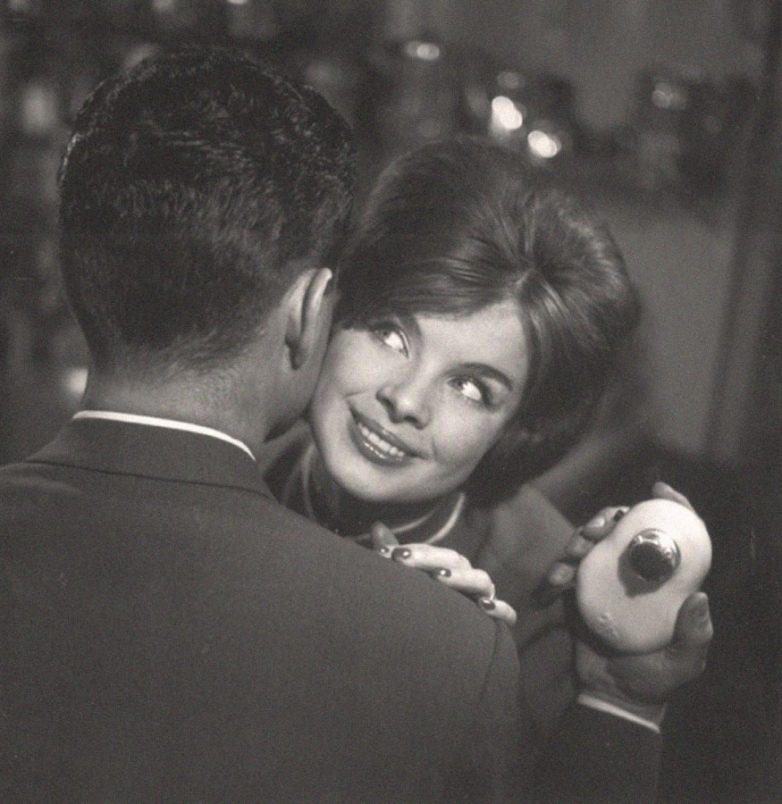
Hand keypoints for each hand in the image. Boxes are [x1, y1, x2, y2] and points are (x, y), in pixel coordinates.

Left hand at [370, 522, 517, 626]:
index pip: (434, 552)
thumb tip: (377, 526)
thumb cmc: (422, 607)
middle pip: (455, 561)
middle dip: (428, 558)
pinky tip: (485, 607)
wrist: (440, 649)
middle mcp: (468, 579)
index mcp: (449, 567)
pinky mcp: (495, 624)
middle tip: (402, 559)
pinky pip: (507, 614)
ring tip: (439, 578)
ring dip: (461, 577)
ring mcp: (484, 598)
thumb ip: (394, 553)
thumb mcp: (406, 579)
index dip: (413, 551)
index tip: (389, 555)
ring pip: (481, 580)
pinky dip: (500, 609)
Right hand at [546, 482, 712, 721]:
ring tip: (571, 557)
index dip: (670, 506)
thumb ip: (694, 636)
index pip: (673, 532)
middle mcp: (636, 571)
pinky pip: (567, 567)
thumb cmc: (655, 677)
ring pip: (591, 540)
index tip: (658, 490)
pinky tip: (553, 583)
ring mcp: (606, 578)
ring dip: (578, 539)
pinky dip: (558, 568)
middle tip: (596, 530)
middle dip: (606, 517)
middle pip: (622, 526)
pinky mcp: (580, 589)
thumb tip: (700, 597)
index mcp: (665, 581)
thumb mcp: (683, 662)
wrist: (611, 694)